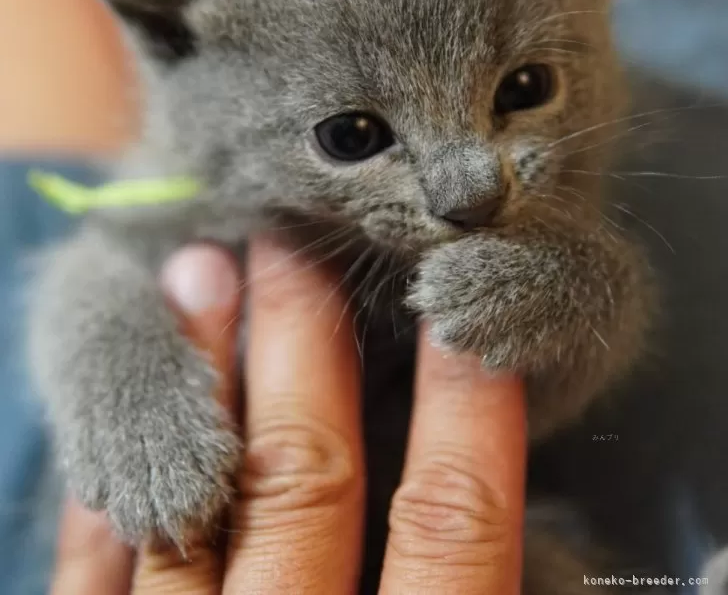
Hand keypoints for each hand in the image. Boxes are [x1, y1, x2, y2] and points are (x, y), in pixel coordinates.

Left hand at [50, 237, 525, 593]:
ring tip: (199, 268)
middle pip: (308, 478)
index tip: (457, 299)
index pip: (456, 513)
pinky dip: (108, 494)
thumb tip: (565, 521)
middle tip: (290, 238)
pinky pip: (95, 584)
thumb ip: (496, 579)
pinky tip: (122, 402)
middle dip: (305, 343)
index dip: (468, 402)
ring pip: (193, 509)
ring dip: (202, 374)